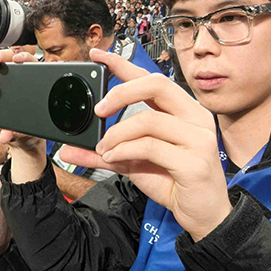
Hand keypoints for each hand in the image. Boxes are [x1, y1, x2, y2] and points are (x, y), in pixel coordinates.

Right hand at [0, 49, 41, 150]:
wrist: (19, 138)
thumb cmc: (27, 128)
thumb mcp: (26, 129)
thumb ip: (15, 132)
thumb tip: (6, 135)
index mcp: (26, 83)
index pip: (27, 63)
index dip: (23, 57)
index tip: (17, 59)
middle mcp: (11, 83)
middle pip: (2, 61)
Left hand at [60, 48, 231, 241]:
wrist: (203, 215)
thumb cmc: (173, 183)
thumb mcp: (132, 163)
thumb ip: (103, 152)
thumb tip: (67, 149)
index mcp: (183, 110)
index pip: (151, 78)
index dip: (123, 64)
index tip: (97, 55)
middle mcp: (195, 118)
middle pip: (156, 85)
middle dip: (120, 93)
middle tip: (97, 110)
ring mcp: (199, 138)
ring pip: (148, 119)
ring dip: (117, 133)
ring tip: (103, 148)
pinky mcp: (195, 162)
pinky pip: (151, 146)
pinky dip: (125, 150)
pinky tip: (114, 157)